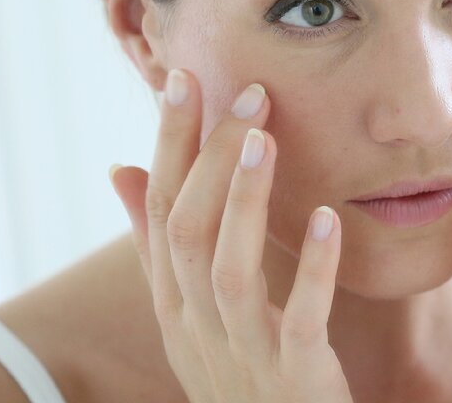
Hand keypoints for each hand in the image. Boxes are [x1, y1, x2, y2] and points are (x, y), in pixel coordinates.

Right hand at [109, 72, 352, 402]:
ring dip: (244, 200)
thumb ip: (160, 246)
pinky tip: (327, 218)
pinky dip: (312, 269)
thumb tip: (124, 170)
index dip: (169, 145)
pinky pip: (299, 318)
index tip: (182, 79)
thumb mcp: (191, 311)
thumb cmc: (242, 371)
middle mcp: (197, 327)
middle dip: (208, 159)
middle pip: (188, 232)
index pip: (160, 211)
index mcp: (173, 304)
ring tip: (265, 139)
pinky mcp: (295, 375)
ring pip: (228, 270)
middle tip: (246, 94)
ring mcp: (243, 354)